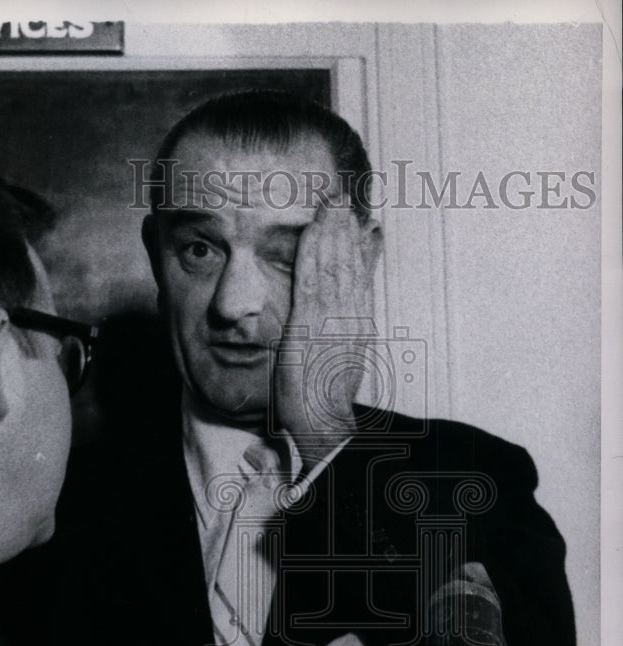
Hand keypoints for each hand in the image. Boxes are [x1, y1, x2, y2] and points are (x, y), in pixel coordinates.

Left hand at [274, 203, 381, 468]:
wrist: (321, 422)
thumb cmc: (326, 392)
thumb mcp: (342, 354)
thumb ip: (348, 325)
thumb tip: (349, 307)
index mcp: (359, 324)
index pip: (361, 277)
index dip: (361, 245)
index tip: (362, 218)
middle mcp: (351, 318)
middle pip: (350, 265)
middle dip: (347, 229)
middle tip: (344, 196)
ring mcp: (332, 321)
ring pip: (334, 267)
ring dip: (333, 231)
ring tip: (333, 202)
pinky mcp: (310, 326)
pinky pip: (312, 282)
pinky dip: (315, 253)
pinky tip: (313, 231)